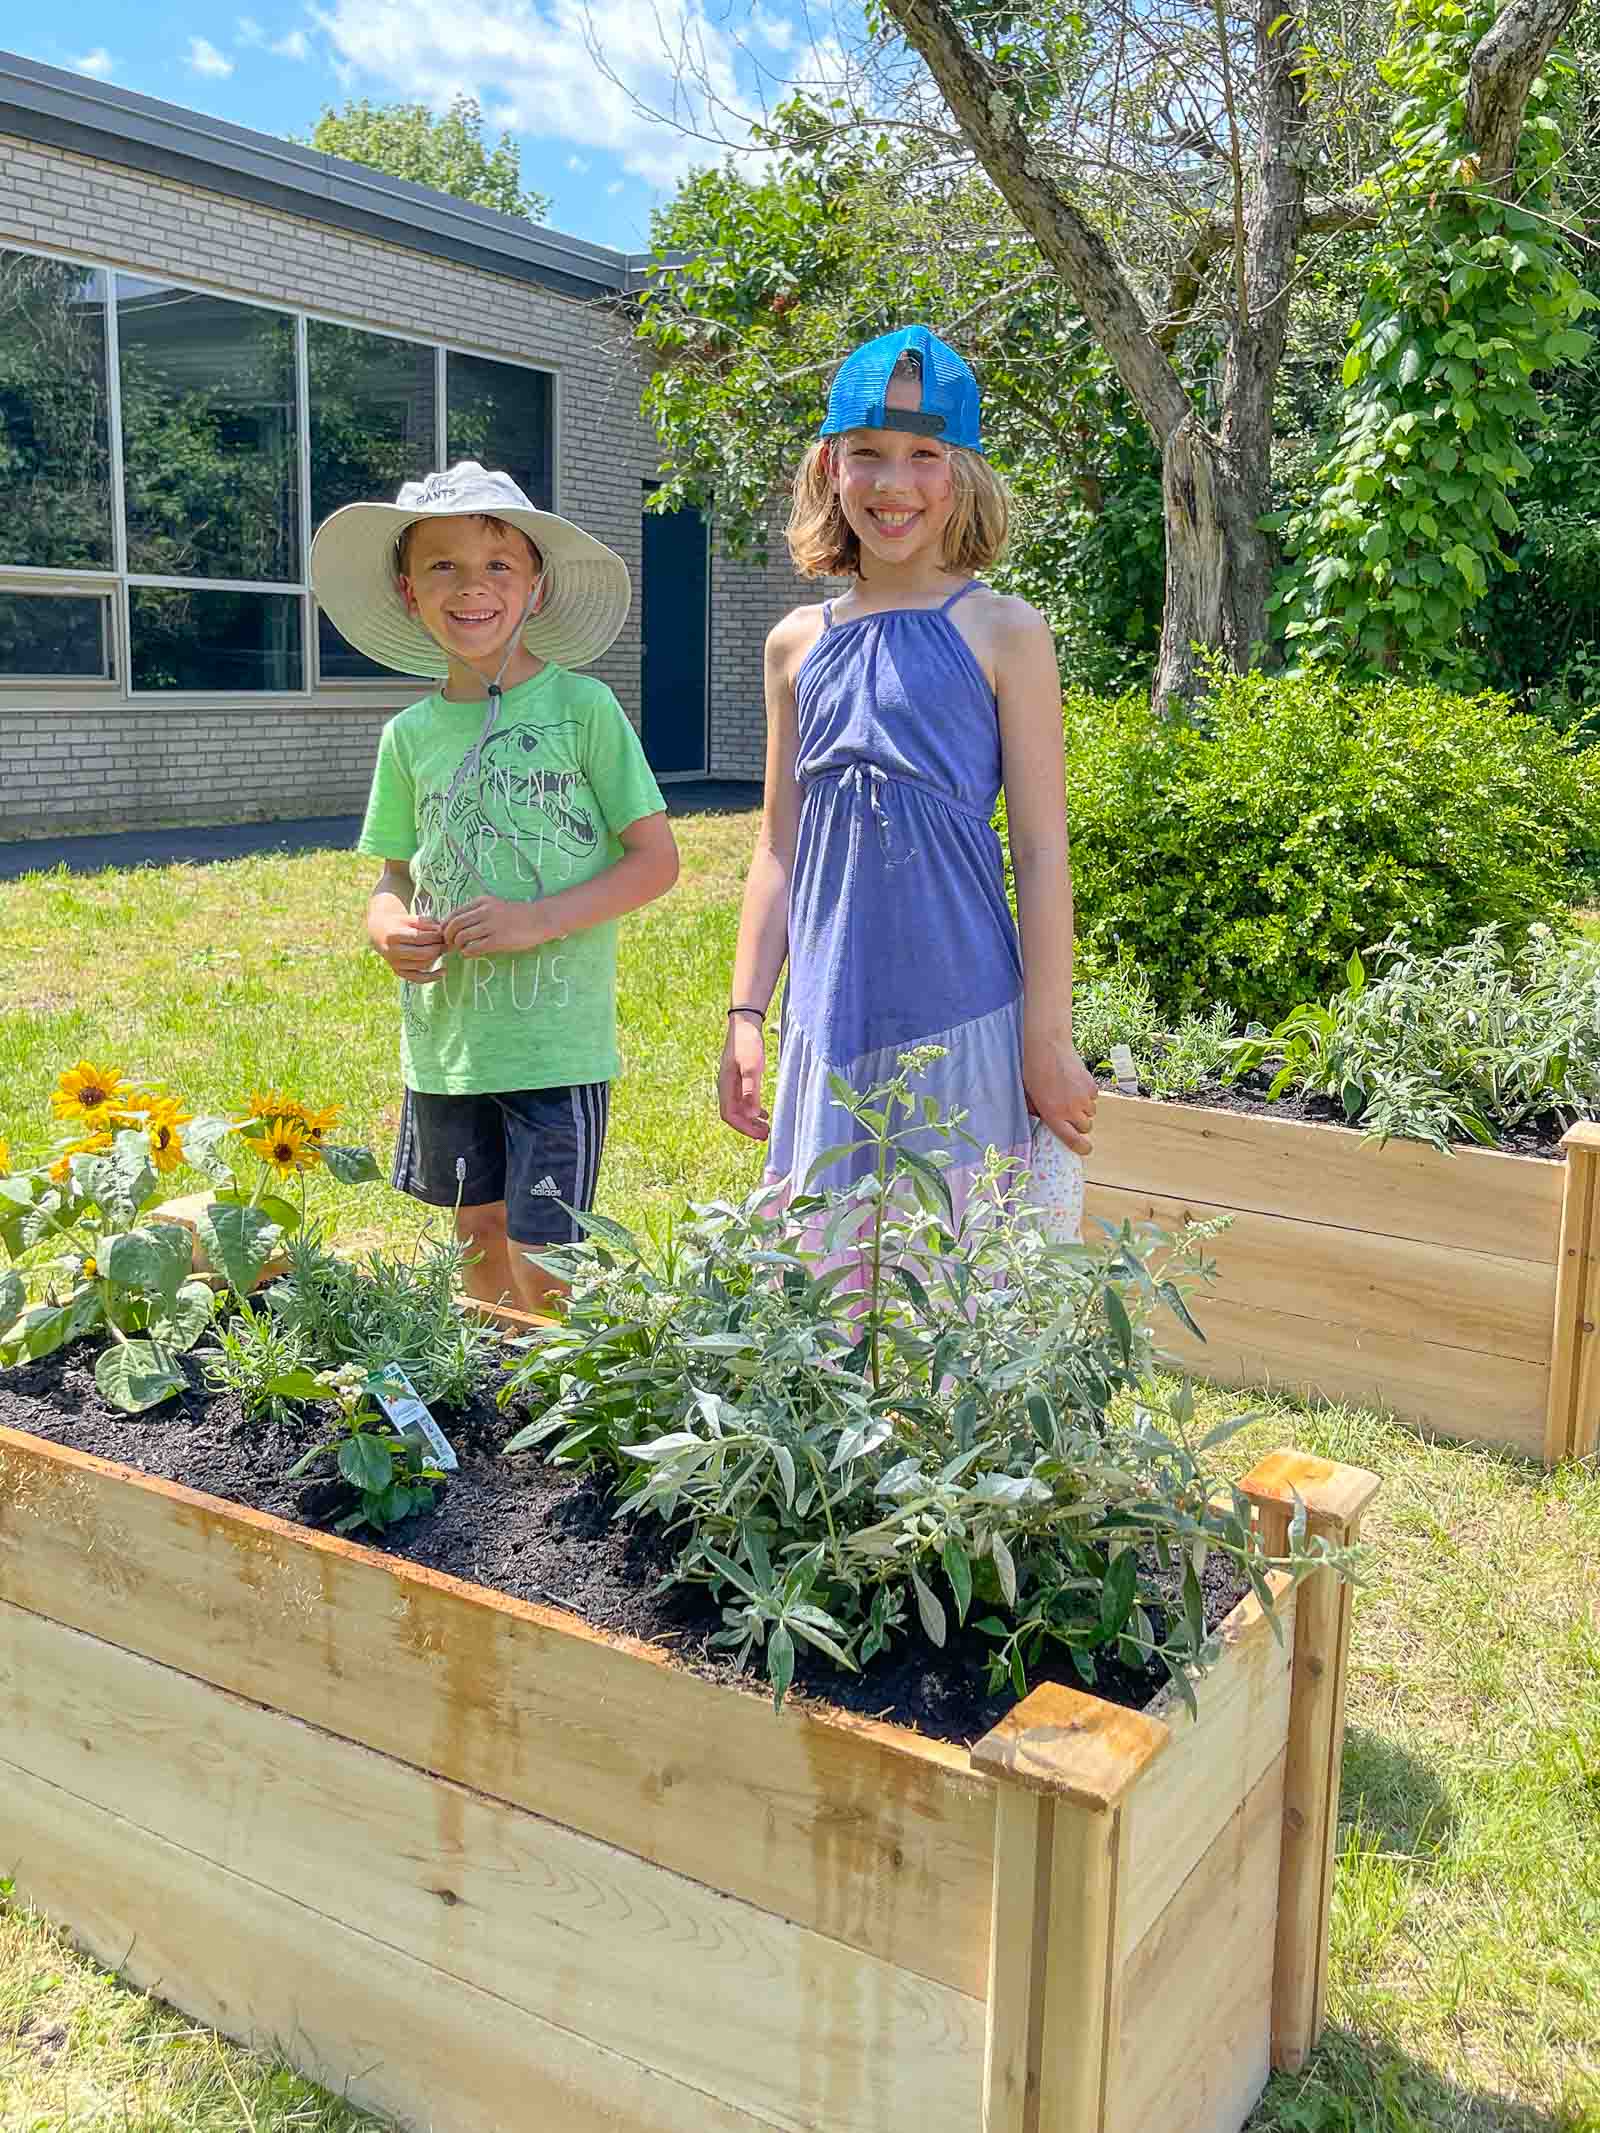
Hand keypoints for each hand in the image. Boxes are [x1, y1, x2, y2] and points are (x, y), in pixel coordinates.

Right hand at [371, 910, 446, 982]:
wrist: (380, 932)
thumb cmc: (400, 923)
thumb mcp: (410, 918)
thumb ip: (427, 923)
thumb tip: (444, 931)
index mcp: (393, 936)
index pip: (419, 938)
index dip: (435, 936)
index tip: (444, 932)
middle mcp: (392, 952)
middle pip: (423, 954)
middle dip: (439, 948)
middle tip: (446, 942)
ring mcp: (395, 964)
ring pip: (423, 965)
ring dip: (437, 958)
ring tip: (443, 949)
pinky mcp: (399, 972)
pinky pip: (418, 978)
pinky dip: (432, 977)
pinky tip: (444, 971)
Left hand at [441, 896, 550, 958]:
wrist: (539, 920)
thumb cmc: (516, 915)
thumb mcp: (495, 906)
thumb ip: (476, 912)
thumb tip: (454, 926)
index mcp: (482, 901)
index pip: (454, 913)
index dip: (445, 926)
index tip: (446, 934)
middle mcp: (485, 911)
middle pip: (454, 925)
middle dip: (448, 937)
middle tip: (450, 944)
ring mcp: (491, 926)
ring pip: (462, 937)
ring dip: (458, 946)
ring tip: (462, 949)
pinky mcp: (498, 940)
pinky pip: (474, 948)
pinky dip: (467, 952)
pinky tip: (471, 953)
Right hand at [719, 1018, 768, 1139]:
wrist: (744, 1024)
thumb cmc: (748, 1043)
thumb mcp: (753, 1066)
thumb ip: (751, 1090)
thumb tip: (752, 1114)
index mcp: (726, 1086)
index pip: (730, 1116)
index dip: (744, 1128)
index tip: (761, 1135)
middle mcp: (726, 1087)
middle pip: (733, 1115)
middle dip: (748, 1127)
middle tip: (766, 1135)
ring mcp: (731, 1083)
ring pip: (738, 1109)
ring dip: (751, 1120)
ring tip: (766, 1128)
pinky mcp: (738, 1078)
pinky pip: (742, 1100)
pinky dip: (752, 1109)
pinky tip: (763, 1113)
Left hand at [1023, 1033, 1096, 1156]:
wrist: (1048, 1049)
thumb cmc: (1034, 1072)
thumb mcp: (1029, 1096)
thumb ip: (1037, 1112)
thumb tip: (1043, 1119)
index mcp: (1053, 1116)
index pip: (1073, 1141)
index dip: (1082, 1147)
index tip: (1085, 1149)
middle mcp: (1071, 1111)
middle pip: (1085, 1127)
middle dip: (1080, 1123)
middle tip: (1070, 1113)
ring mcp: (1083, 1099)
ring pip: (1091, 1112)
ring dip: (1083, 1108)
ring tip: (1070, 1094)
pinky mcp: (1091, 1087)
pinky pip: (1093, 1097)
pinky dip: (1087, 1094)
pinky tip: (1075, 1083)